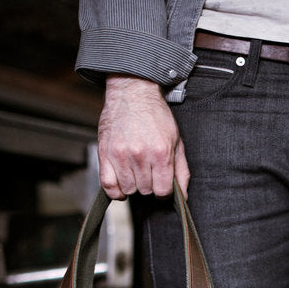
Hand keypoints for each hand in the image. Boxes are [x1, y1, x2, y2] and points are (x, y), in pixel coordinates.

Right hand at [97, 75, 190, 199]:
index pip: (162, 191)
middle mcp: (140, 155)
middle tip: (148, 170)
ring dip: (133, 184)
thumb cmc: (155, 116)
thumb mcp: (176, 141)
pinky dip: (115, 190)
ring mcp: (121, 154)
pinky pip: (108, 185)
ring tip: (135, 171)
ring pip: (128, 189)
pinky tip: (122, 184)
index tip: (161, 182)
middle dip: (149, 184)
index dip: (163, 190)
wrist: (133, 92)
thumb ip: (181, 170)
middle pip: (145, 190)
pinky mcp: (105, 153)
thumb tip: (183, 196)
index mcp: (160, 153)